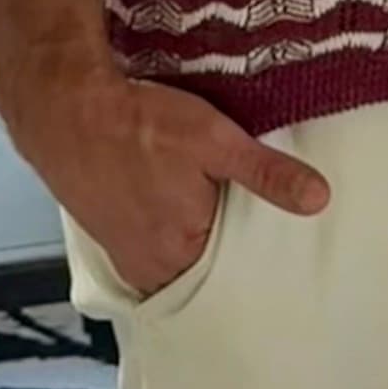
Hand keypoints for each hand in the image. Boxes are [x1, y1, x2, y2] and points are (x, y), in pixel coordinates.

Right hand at [14, 73, 330, 301]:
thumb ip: (267, 174)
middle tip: (254, 239)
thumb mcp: (216, 141)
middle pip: (202, 275)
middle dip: (226, 260)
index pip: (234, 276)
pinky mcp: (108, 236)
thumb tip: (319, 200)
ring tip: (217, 225)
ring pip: (173, 264)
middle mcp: (151, 267)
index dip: (255, 262)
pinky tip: (176, 215)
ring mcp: (125, 255)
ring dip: (192, 250)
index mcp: (183, 252)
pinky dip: (165, 240)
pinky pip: (147, 253)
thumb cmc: (141, 126)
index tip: (279, 256)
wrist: (68, 112)